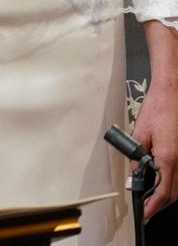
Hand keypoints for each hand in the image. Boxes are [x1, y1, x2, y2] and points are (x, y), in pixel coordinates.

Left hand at [131, 79, 177, 220]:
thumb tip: (132, 179)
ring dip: (166, 193)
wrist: (171, 92)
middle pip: (173, 193)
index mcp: (168, 157)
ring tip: (150, 194)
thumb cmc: (156, 108)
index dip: (152, 206)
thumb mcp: (139, 135)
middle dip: (159, 203)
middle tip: (146, 207)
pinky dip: (170, 180)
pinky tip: (160, 177)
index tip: (144, 213)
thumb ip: (135, 160)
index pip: (162, 192)